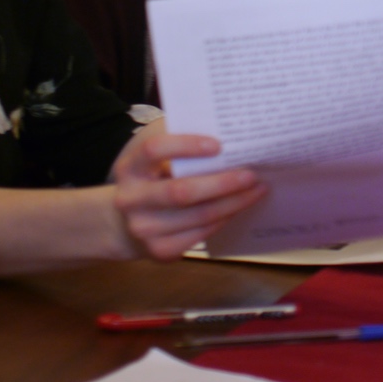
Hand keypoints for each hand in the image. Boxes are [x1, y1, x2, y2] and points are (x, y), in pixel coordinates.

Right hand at [109, 130, 266, 260]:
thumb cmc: (151, 179)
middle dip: (222, 183)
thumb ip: (178, 141)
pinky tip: (238, 206)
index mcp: (129, 168)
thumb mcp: (153, 157)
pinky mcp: (159, 250)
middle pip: (181, 192)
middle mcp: (130, 200)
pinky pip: (201, 234)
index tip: (218, 145)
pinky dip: (224, 218)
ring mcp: (143, 229)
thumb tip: (224, 131)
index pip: (153, 150)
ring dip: (233, 202)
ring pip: (198, 216)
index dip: (185, 146)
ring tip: (257, 189)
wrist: (125, 223)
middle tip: (252, 174)